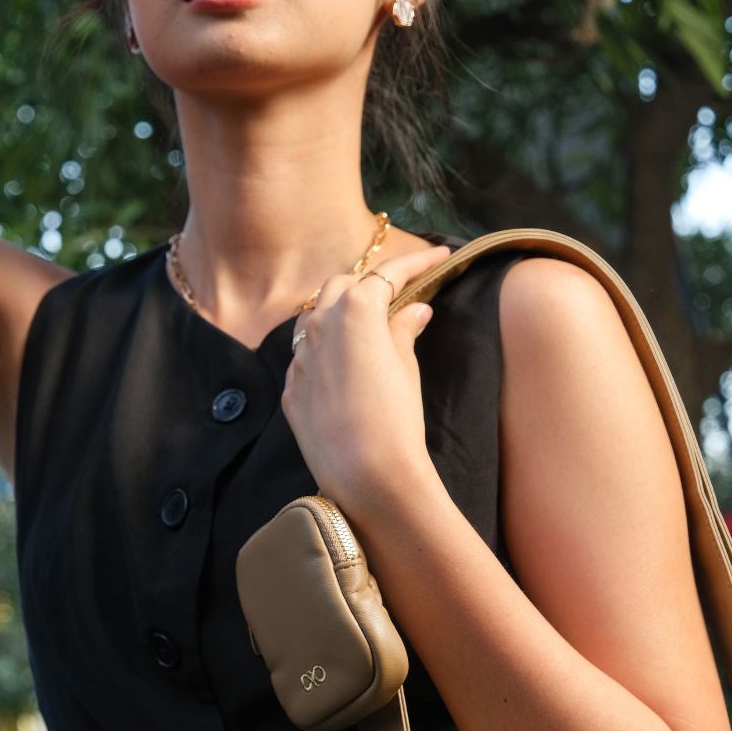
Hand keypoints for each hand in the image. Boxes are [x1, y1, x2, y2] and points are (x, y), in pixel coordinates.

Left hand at [280, 241, 451, 515]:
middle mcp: (319, 323)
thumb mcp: (407, 366)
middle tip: (398, 292)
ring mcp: (299, 356)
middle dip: (370, 282)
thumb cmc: (396, 416)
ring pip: (317, 318)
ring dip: (341, 313)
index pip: (388, 273)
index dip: (417, 262)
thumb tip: (413, 310)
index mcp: (355, 308)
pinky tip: (344, 364)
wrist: (366, 474)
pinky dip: (326, 349)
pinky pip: (307, 356)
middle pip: (343, 285)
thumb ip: (404, 330)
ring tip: (367, 324)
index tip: (439, 256)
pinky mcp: (292, 389)